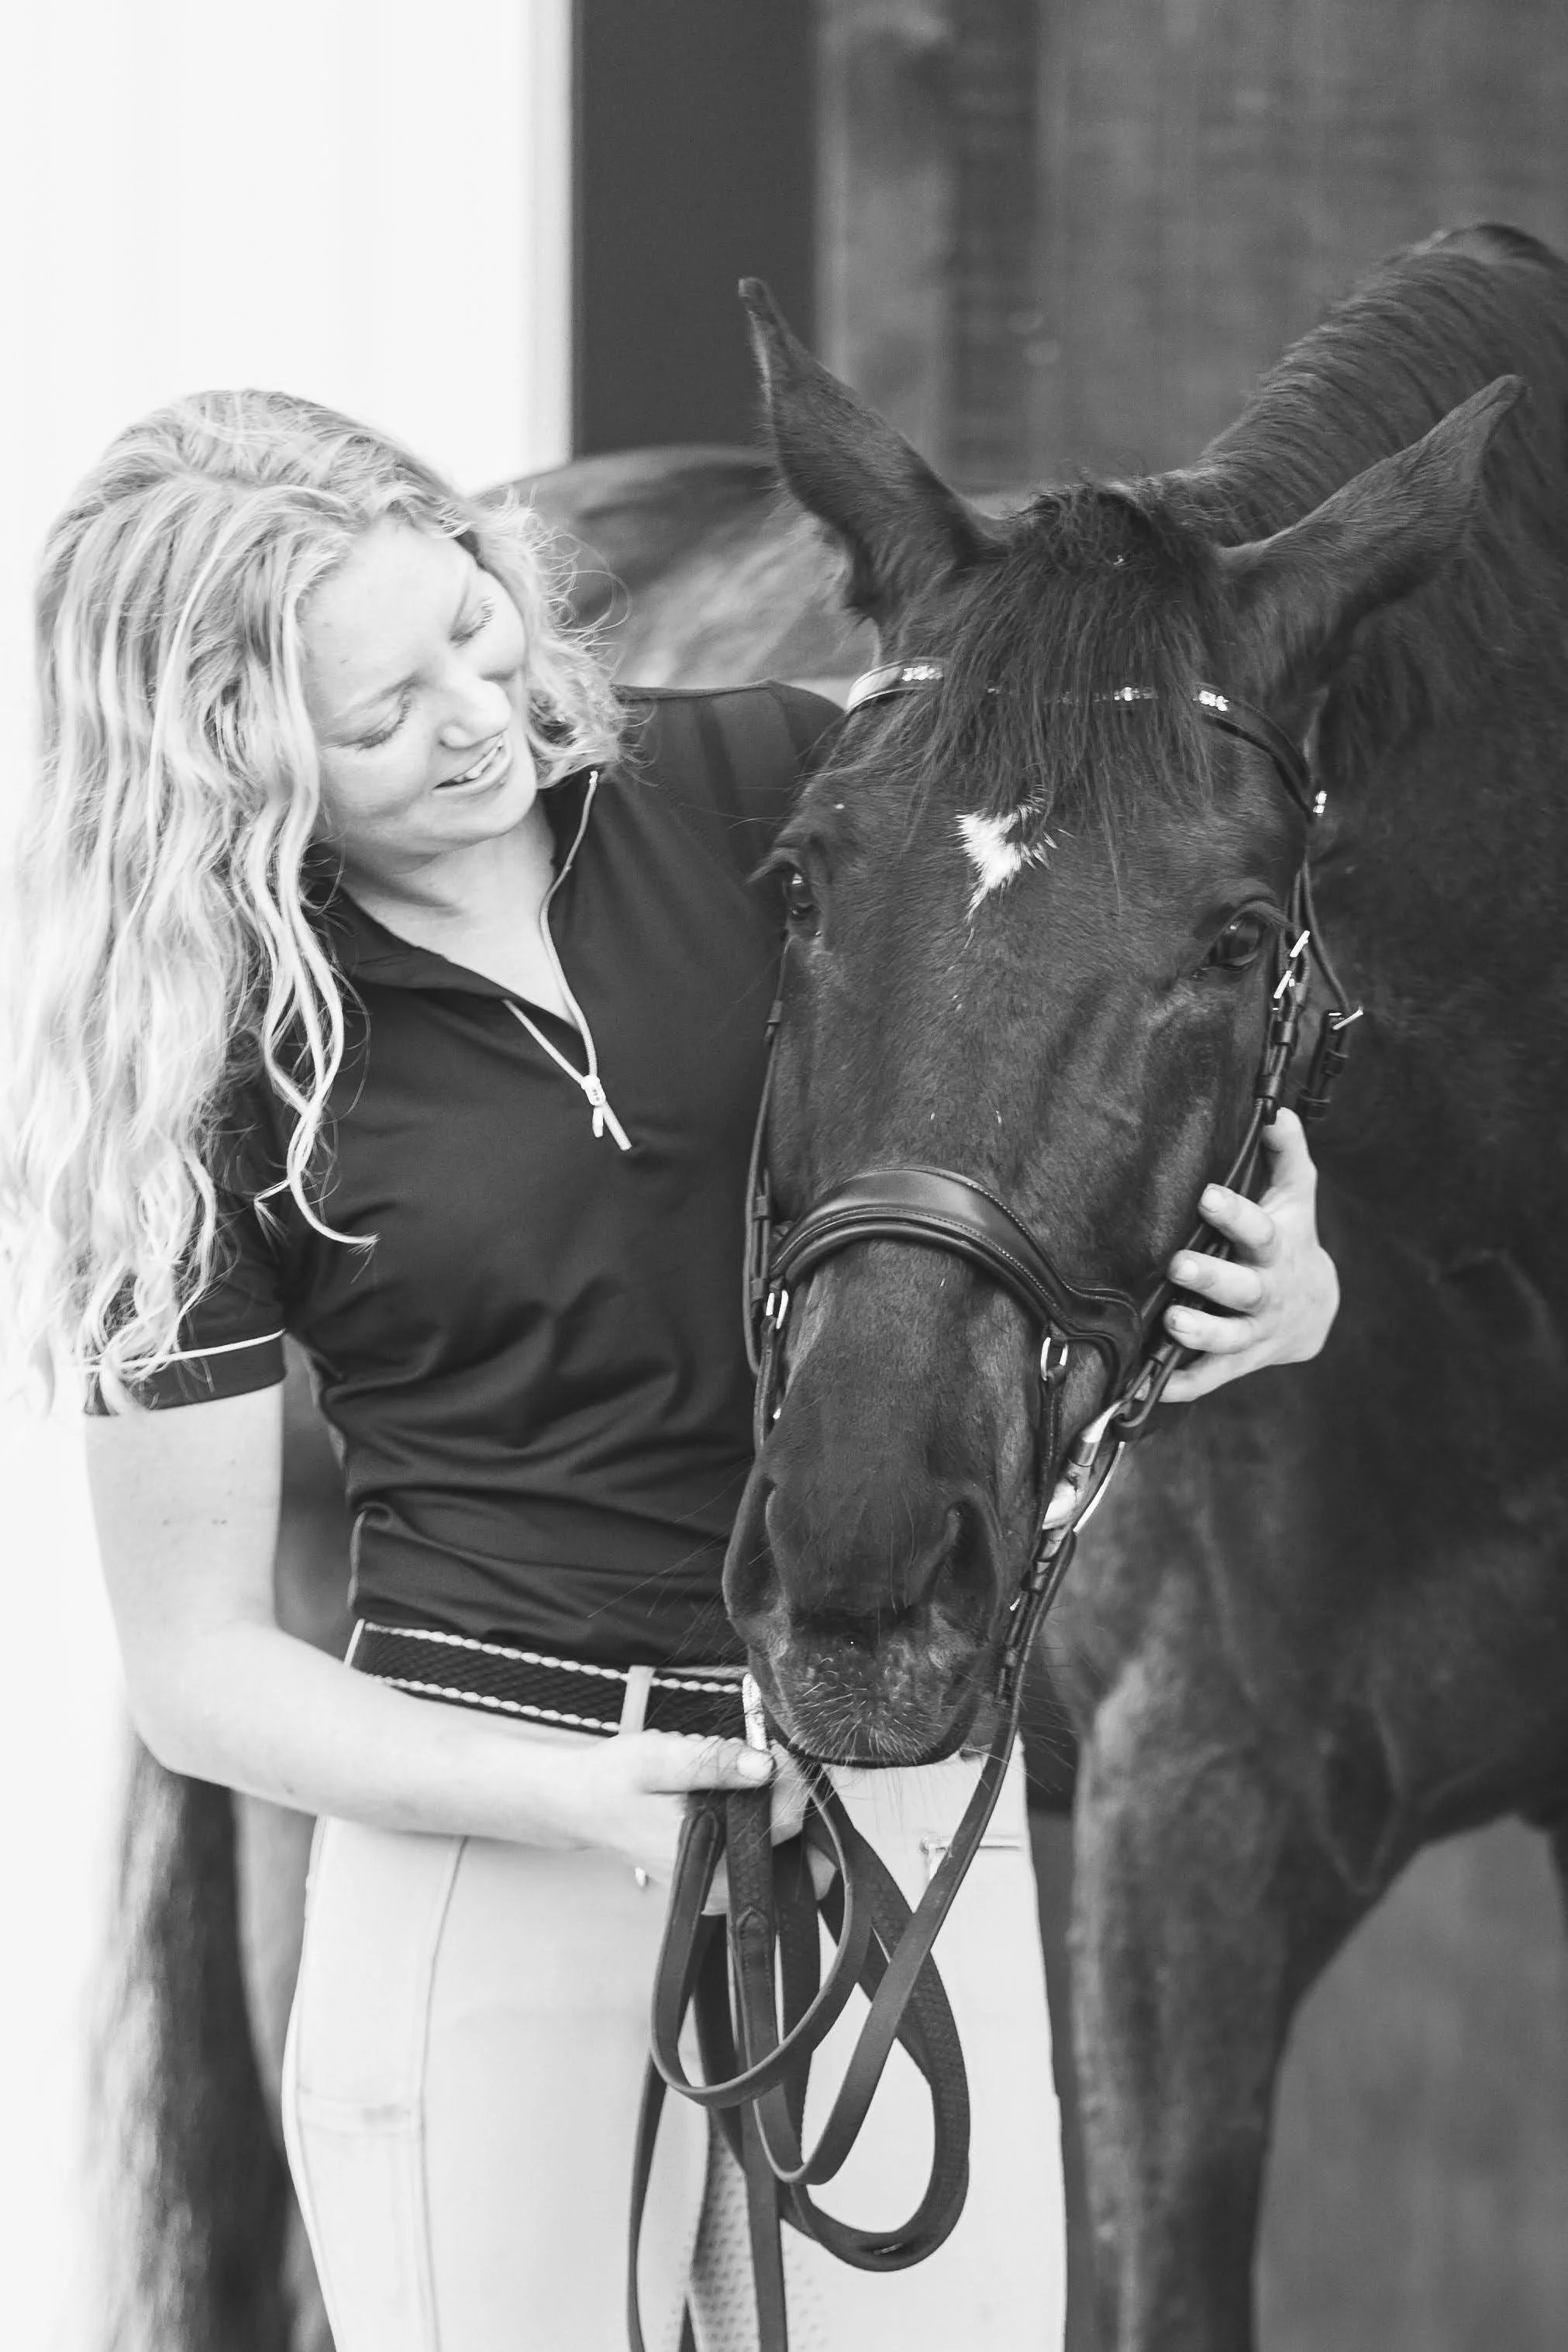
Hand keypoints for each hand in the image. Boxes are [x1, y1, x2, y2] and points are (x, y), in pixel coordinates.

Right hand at [552, 1729, 813, 1906]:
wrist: (583, 1803)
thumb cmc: (614, 1781)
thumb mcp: (658, 1758)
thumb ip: (714, 1763)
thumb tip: (767, 1766)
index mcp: (706, 1863)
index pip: (783, 1827)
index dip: (792, 1782)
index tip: (780, 1748)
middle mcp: (718, 1889)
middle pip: (792, 1846)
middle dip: (789, 1798)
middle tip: (763, 1757)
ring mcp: (720, 1890)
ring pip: (782, 1851)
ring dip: (778, 1808)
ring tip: (747, 1772)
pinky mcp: (719, 1879)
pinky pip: (762, 1852)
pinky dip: (763, 1820)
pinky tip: (742, 1792)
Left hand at [1159, 1108, 1339, 1402]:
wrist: (1315, 1308)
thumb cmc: (1292, 1238)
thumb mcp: (1296, 1195)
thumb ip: (1286, 1154)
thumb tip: (1279, 1110)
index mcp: (1277, 1248)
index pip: (1260, 1229)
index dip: (1236, 1215)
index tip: (1209, 1197)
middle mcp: (1266, 1292)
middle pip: (1244, 1288)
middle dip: (1212, 1279)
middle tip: (1178, 1264)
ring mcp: (1254, 1331)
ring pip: (1230, 1338)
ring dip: (1201, 1333)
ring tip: (1171, 1323)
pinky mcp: (1240, 1360)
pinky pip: (1213, 1377)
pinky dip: (1187, 1383)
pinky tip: (1157, 1387)